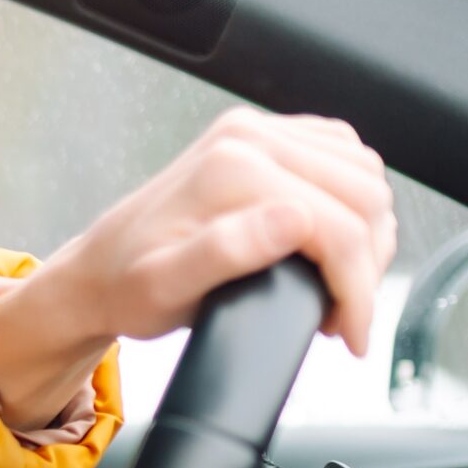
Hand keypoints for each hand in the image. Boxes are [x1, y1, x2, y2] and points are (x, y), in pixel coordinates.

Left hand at [0, 109, 397, 425]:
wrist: (98, 272)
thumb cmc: (127, 287)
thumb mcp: (165, 287)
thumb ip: (227, 252)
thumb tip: (294, 222)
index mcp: (232, 169)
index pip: (340, 226)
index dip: (358, 290)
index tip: (351, 335)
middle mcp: (249, 137)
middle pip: (364, 196)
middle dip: (368, 265)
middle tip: (346, 315)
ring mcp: (259, 131)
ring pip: (363, 174)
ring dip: (368, 235)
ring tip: (340, 286)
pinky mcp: (266, 138)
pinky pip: (343, 158)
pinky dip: (354, 203)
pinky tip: (333, 243)